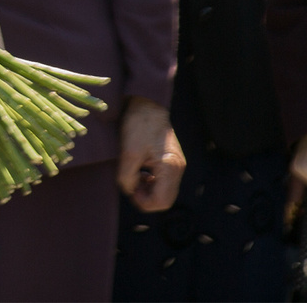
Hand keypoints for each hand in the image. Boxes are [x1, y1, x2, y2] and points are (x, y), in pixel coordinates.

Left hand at [115, 96, 185, 212]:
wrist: (147, 104)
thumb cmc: (139, 124)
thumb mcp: (128, 152)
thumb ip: (127, 176)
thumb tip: (129, 190)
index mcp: (170, 167)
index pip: (161, 202)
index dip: (143, 202)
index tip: (130, 190)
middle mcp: (178, 168)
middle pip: (165, 199)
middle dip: (146, 197)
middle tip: (131, 184)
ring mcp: (177, 164)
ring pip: (164, 191)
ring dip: (148, 190)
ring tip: (135, 176)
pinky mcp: (172, 160)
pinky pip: (164, 181)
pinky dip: (152, 182)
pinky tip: (141, 171)